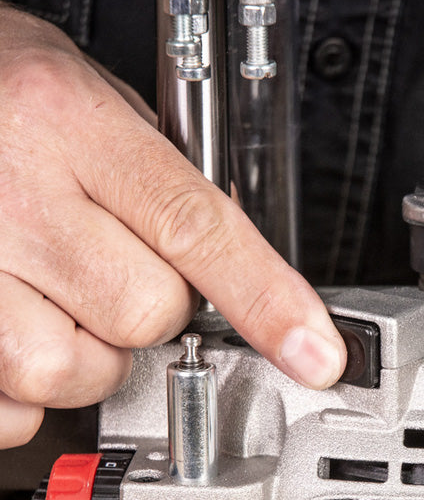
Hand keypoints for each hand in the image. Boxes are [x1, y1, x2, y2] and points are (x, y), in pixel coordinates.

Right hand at [0, 6, 345, 448]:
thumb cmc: (1, 90)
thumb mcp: (90, 99)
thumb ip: (165, 177)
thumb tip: (236, 256)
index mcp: (67, 123)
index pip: (197, 228)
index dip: (267, 299)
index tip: (315, 352)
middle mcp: (15, 194)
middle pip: (149, 314)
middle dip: (152, 310)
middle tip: (115, 268)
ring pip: (77, 370)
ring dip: (88, 353)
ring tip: (58, 299)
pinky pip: (10, 409)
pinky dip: (27, 389)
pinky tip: (17, 330)